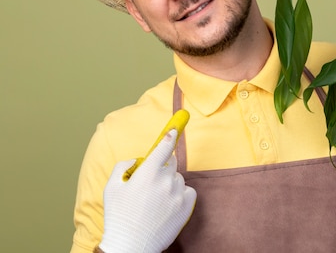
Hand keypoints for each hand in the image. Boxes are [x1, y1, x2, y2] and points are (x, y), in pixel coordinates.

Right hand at [99, 130, 196, 252]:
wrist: (132, 245)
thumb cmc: (119, 216)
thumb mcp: (111, 187)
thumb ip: (123, 166)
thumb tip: (137, 160)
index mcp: (148, 173)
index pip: (164, 147)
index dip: (170, 136)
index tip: (174, 129)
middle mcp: (166, 180)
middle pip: (171, 162)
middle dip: (162, 167)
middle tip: (150, 181)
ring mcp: (178, 193)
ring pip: (178, 178)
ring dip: (169, 183)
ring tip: (155, 200)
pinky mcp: (187, 206)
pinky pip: (188, 191)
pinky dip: (180, 194)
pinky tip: (167, 204)